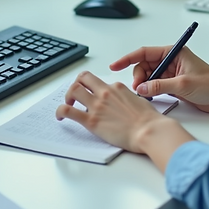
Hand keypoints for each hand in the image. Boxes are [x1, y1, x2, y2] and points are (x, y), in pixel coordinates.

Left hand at [54, 71, 174, 153]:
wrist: (149, 131)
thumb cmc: (149, 120)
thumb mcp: (139, 101)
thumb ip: (126, 98)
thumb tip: (122, 103)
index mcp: (117, 87)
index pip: (99, 82)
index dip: (93, 87)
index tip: (91, 93)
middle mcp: (105, 93)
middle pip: (83, 78)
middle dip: (76, 84)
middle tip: (75, 94)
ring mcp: (97, 106)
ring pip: (73, 90)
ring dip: (67, 96)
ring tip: (68, 104)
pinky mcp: (91, 121)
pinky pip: (68, 110)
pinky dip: (60, 111)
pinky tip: (60, 116)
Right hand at [110, 46, 208, 113]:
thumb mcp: (184, 84)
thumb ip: (160, 86)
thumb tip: (142, 88)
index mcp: (175, 52)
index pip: (145, 52)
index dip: (128, 58)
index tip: (115, 65)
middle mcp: (172, 61)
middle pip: (144, 65)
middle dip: (138, 76)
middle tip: (138, 88)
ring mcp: (172, 73)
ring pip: (148, 77)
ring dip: (144, 85)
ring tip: (145, 94)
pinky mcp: (173, 85)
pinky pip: (155, 85)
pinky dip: (150, 91)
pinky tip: (150, 97)